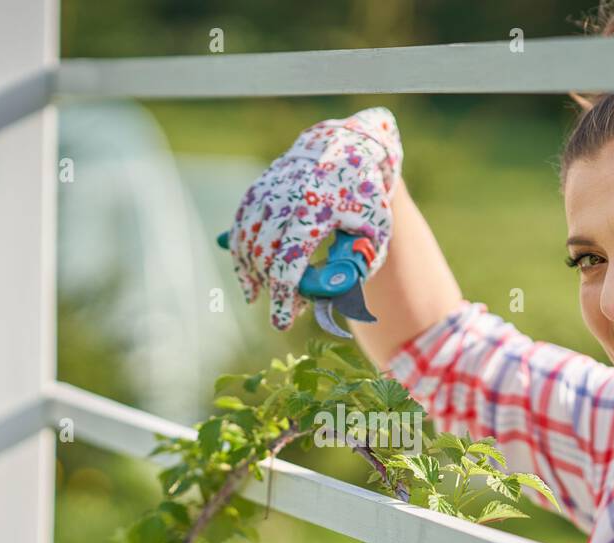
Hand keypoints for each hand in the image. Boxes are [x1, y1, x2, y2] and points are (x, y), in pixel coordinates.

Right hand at [225, 106, 402, 331]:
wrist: (345, 146)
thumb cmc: (364, 196)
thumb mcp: (375, 228)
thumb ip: (360, 263)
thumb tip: (337, 296)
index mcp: (318, 210)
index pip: (289, 263)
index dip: (283, 298)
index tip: (280, 325)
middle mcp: (287, 199)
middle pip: (265, 257)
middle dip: (271, 290)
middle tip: (285, 312)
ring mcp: (268, 192)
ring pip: (246, 243)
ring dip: (250, 275)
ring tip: (257, 295)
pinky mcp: (257, 190)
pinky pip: (240, 227)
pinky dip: (239, 253)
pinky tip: (248, 275)